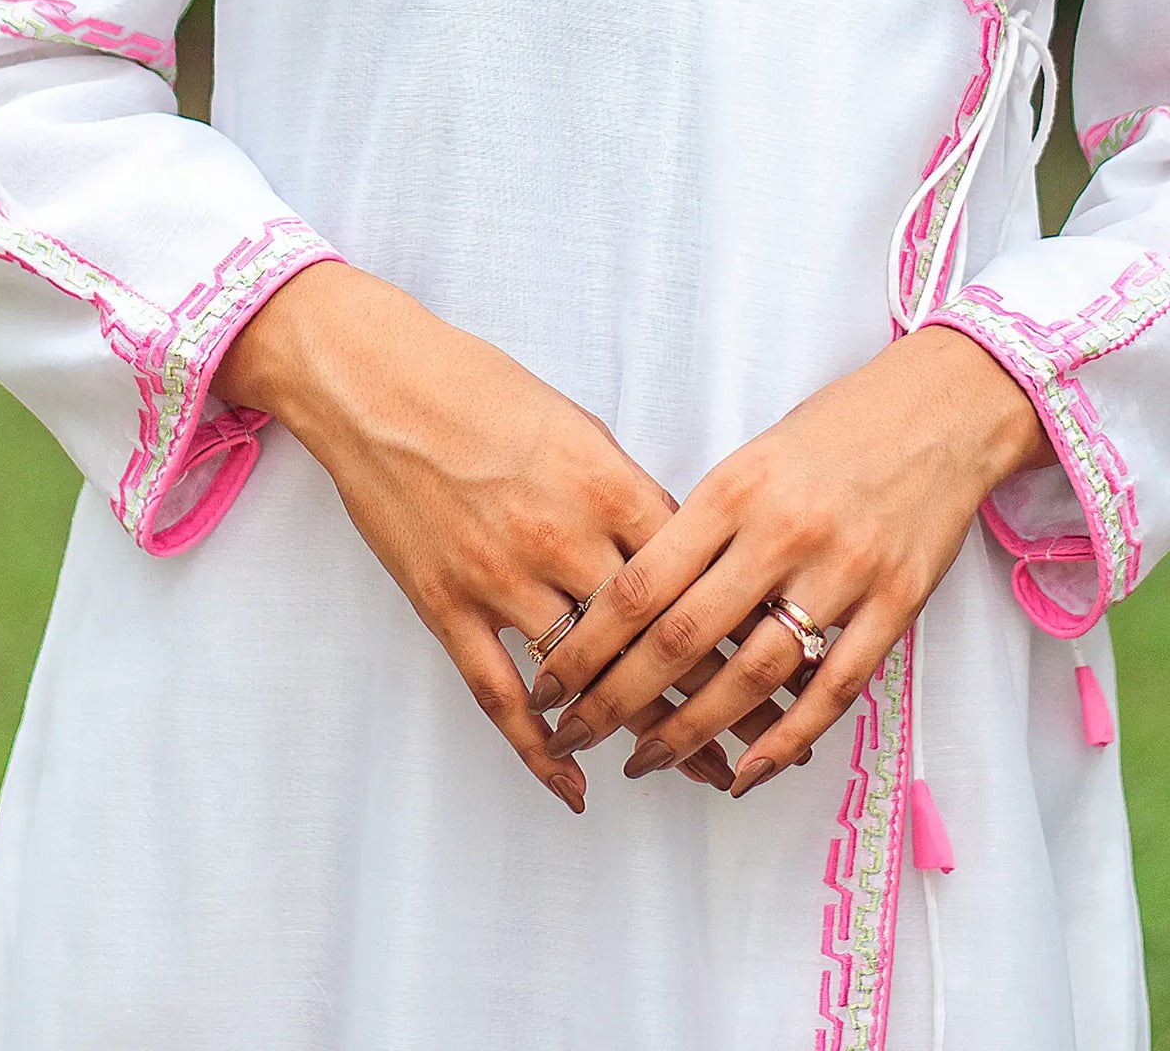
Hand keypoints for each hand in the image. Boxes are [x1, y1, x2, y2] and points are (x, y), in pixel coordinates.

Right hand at [214, 261, 733, 810]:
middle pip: (660, 637)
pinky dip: (540, 750)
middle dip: (724, 695)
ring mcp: (502, 579)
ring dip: (650, 731)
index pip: (697, 574)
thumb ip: (627, 493)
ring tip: (704, 770)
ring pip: (591, 680)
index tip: (791, 658)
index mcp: (606, 484)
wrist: (377, 384)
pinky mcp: (447, 607)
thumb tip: (678, 547)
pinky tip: (576, 785)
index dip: (748, 624)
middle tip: (773, 741)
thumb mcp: (577, 425)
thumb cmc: (481, 388)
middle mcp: (562, 538)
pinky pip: (501, 696)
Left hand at [528, 324, 1054, 794]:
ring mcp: (844, 572)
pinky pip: (834, 690)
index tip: (549, 683)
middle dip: (619, 700)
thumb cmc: (835, 429)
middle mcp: (783, 532)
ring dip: (693, 732)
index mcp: (735, 489)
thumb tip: (636, 602)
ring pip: (753, 676)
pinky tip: (746, 773)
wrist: (944, 407)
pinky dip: (786, 740)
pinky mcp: (896, 604)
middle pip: (683, 639)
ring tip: (648, 760)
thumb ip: (702, 525)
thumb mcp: (753, 456)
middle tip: (576, 734)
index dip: (587, 646)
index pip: (641, 584)